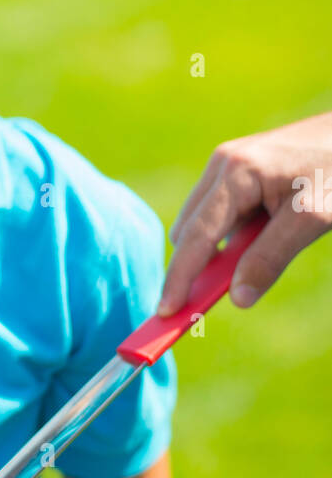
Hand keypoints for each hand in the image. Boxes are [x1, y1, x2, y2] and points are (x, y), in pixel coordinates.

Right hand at [157, 112, 331, 314]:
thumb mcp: (311, 219)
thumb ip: (271, 258)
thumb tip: (237, 298)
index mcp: (236, 172)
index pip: (195, 236)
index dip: (179, 278)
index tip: (165, 313)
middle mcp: (223, 164)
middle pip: (188, 230)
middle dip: (196, 265)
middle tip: (212, 298)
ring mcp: (228, 164)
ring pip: (201, 222)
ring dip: (218, 249)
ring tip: (261, 251)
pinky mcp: (238, 169)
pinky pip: (219, 212)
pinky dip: (231, 234)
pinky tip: (265, 232)